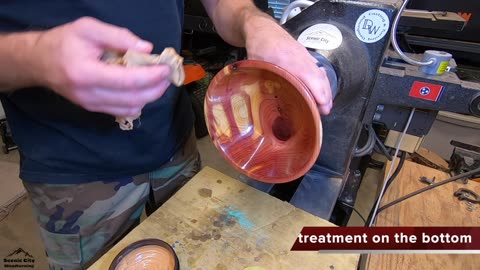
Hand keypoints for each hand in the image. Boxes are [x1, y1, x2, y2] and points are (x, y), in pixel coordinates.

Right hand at [31, 17, 171, 116]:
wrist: (38, 62)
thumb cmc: (63, 42)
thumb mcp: (89, 28)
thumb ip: (119, 36)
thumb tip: (146, 49)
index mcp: (87, 73)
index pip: (128, 81)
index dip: (152, 76)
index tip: (165, 68)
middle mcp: (89, 94)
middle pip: (134, 98)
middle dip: (156, 88)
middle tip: (166, 74)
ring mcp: (92, 105)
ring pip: (132, 108)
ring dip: (150, 95)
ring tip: (157, 80)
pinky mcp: (94, 109)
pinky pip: (123, 111)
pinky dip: (138, 101)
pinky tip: (142, 88)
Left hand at [244, 16, 332, 114]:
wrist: (262, 28)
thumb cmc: (259, 45)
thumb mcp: (256, 65)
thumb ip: (261, 81)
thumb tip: (263, 100)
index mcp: (289, 61)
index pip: (309, 78)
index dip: (317, 92)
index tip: (321, 104)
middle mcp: (301, 58)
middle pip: (319, 78)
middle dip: (325, 95)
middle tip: (326, 111)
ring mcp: (305, 56)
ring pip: (320, 73)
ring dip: (325, 88)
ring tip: (326, 104)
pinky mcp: (305, 55)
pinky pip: (318, 68)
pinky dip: (322, 80)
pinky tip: (323, 89)